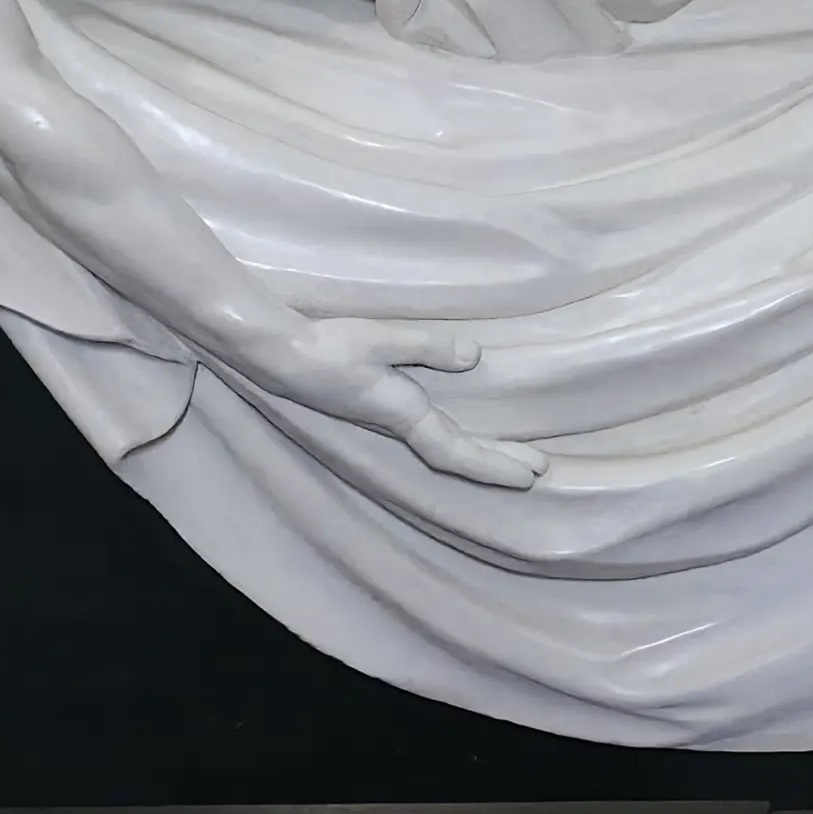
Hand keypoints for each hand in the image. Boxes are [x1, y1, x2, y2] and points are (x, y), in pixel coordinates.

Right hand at [251, 316, 543, 488]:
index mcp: (401, 413)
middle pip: (454, 454)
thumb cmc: (327, 345)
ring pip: (440, 447)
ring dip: (477, 454)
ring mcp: (381, 420)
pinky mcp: (372, 408)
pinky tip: (455, 430)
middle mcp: (395, 425)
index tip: (532, 474)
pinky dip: (453, 441)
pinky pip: (426, 435)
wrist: (274, 354)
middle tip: (538, 470)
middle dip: (495, 463)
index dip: (495, 465)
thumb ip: (428, 347)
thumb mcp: (380, 339)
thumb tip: (475, 356)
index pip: (456, 450)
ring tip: (509, 455)